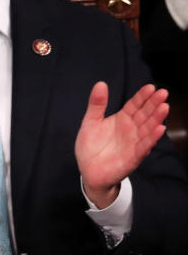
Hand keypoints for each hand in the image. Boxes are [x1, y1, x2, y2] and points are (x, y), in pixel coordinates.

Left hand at [75, 82, 167, 207]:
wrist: (88, 171)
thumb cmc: (90, 146)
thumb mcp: (90, 121)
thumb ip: (96, 104)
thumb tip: (101, 83)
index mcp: (122, 120)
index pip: (134, 105)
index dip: (142, 96)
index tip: (151, 87)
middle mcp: (131, 130)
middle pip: (144, 115)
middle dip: (154, 104)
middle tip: (163, 93)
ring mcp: (134, 143)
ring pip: (148, 129)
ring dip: (156, 119)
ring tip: (164, 107)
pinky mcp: (133, 157)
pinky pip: (144, 146)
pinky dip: (151, 138)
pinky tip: (160, 129)